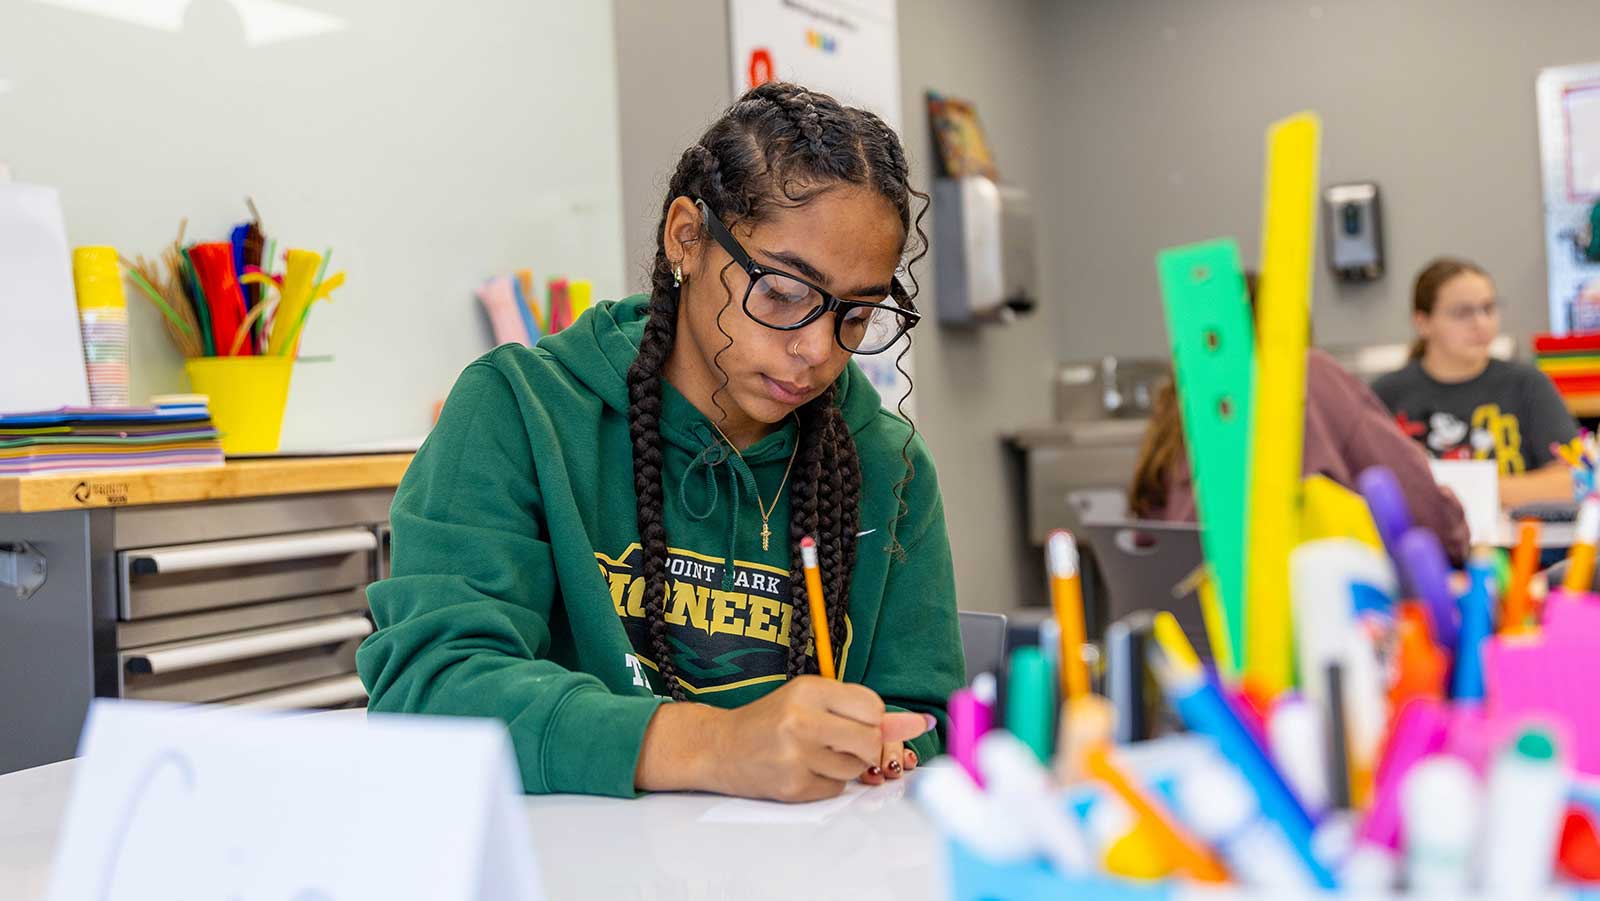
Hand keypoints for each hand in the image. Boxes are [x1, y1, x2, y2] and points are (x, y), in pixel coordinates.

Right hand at [635, 676, 931, 801]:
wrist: (720, 747)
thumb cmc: (770, 720)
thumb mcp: (811, 700)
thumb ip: (861, 709)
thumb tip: (917, 722)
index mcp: (808, 689)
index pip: (872, 707)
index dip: (872, 719)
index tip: (856, 721)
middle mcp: (802, 719)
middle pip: (870, 740)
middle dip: (864, 746)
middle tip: (839, 740)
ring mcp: (796, 755)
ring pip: (856, 768)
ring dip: (847, 765)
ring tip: (816, 753)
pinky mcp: (793, 786)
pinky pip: (836, 788)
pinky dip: (828, 782)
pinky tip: (804, 770)